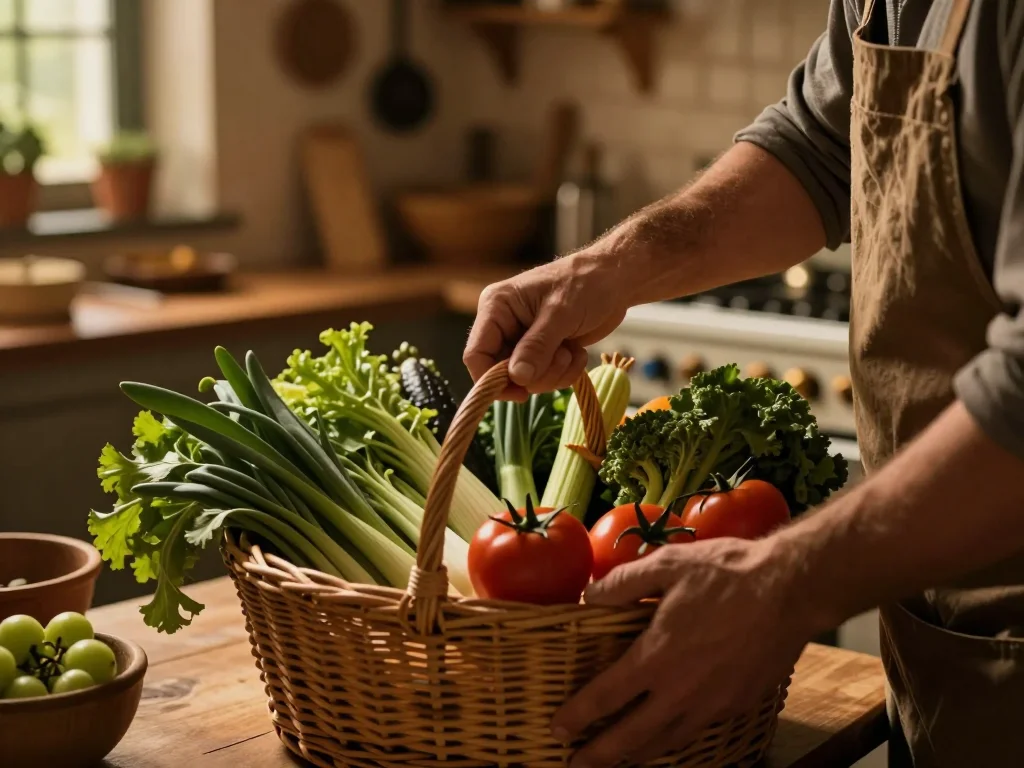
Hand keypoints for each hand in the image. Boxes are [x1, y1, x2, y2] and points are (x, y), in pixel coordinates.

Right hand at [464, 251, 628, 397]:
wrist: (614, 281)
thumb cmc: (586, 284)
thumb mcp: (560, 314)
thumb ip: (537, 346)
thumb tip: (516, 377)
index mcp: (497, 307)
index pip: (476, 354)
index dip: (492, 379)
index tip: (520, 393)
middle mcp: (504, 325)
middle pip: (502, 372)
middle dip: (535, 375)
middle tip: (561, 359)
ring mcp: (523, 339)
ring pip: (525, 379)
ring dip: (553, 373)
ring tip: (571, 352)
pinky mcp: (542, 350)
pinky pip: (544, 377)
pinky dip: (564, 372)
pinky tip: (577, 353)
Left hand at [551, 537, 814, 767]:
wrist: (791, 590)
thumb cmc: (727, 573)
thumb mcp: (667, 564)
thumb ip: (623, 583)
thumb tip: (589, 596)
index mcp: (656, 656)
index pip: (606, 696)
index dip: (578, 715)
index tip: (559, 728)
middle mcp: (681, 690)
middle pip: (631, 737)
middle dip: (600, 754)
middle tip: (577, 764)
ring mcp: (712, 703)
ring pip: (667, 742)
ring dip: (637, 755)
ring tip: (619, 760)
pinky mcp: (737, 704)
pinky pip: (696, 732)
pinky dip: (674, 741)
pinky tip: (668, 736)